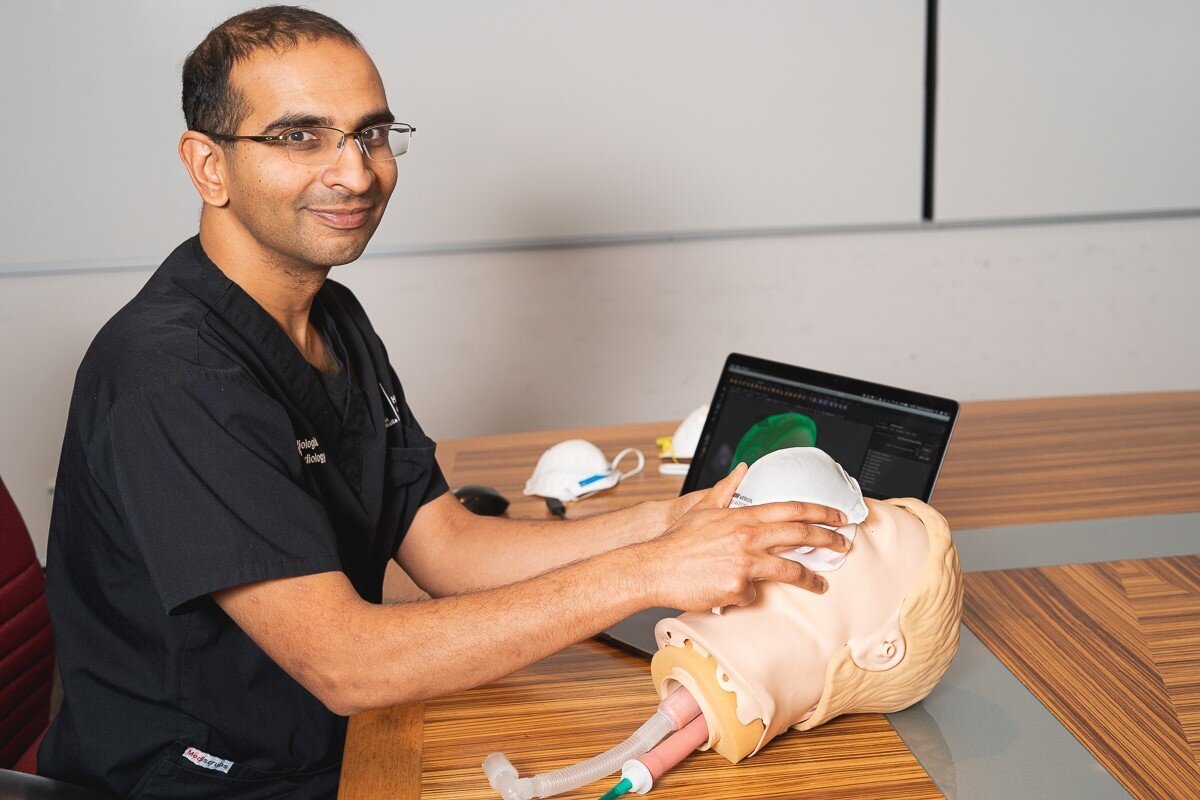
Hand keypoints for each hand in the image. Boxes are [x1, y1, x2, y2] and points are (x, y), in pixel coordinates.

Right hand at [633, 463, 849, 610]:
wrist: (655, 568)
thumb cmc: (677, 542)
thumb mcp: (702, 509)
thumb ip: (726, 490)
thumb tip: (742, 469)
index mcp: (742, 517)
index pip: (791, 509)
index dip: (819, 511)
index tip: (837, 516)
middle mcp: (747, 538)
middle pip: (800, 535)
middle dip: (828, 538)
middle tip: (843, 544)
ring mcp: (744, 563)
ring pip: (789, 569)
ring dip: (810, 578)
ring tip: (820, 585)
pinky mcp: (737, 588)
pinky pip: (754, 594)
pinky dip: (748, 595)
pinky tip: (736, 593)